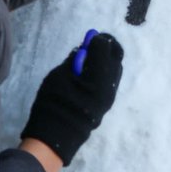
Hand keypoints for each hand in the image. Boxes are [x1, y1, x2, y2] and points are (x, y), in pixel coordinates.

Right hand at [21, 32, 123, 165]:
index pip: (104, 47)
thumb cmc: (54, 101)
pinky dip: (104, 71)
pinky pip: (111, 80)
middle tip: (94, 43)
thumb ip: (75, 60)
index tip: (89, 37)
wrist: (58, 134)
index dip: (96, 39)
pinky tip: (92, 73)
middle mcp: (110, 83)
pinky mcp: (108, 102)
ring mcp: (110, 94)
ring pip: (116, 68)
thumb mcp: (60, 74)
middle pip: (116, 55)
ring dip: (106, 59)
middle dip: (106, 46)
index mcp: (98, 74)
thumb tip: (84, 48)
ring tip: (91, 59)